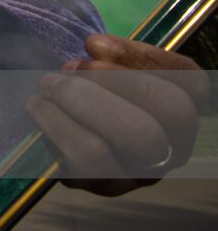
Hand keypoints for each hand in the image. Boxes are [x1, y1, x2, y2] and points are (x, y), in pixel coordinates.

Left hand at [27, 34, 209, 195]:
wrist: (58, 139)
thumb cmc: (89, 96)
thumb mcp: (107, 74)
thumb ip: (110, 60)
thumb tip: (95, 48)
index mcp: (181, 113)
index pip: (191, 83)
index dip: (143, 57)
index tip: (92, 43)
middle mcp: (175, 146)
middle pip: (172, 109)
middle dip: (115, 79)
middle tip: (70, 67)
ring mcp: (146, 171)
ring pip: (135, 136)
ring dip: (84, 100)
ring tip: (48, 85)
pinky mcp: (109, 186)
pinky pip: (91, 160)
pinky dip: (59, 124)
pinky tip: (39, 107)